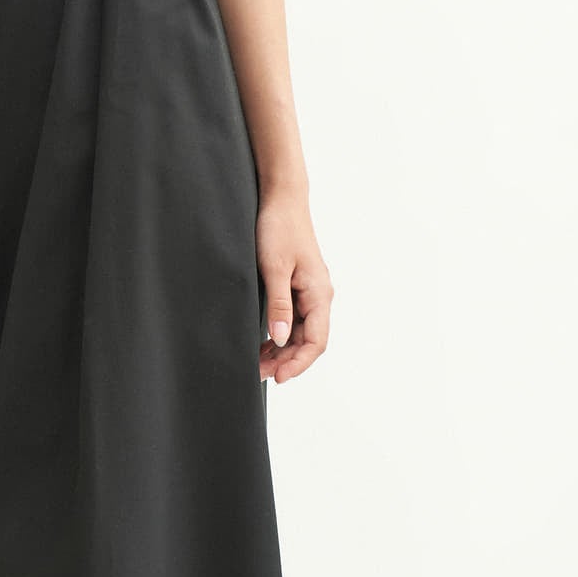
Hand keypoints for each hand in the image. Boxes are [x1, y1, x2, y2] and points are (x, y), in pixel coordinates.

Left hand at [256, 189, 332, 383]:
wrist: (282, 199)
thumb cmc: (279, 228)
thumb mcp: (275, 268)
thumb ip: (279, 305)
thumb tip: (282, 339)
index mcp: (319, 293)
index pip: (316, 341)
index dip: (298, 363)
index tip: (278, 377)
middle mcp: (319, 295)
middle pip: (308, 340)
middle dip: (287, 360)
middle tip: (259, 372)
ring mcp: (309, 291)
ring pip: (300, 331)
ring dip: (282, 349)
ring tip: (258, 362)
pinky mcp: (298, 285)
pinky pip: (294, 318)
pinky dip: (280, 333)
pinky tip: (263, 342)